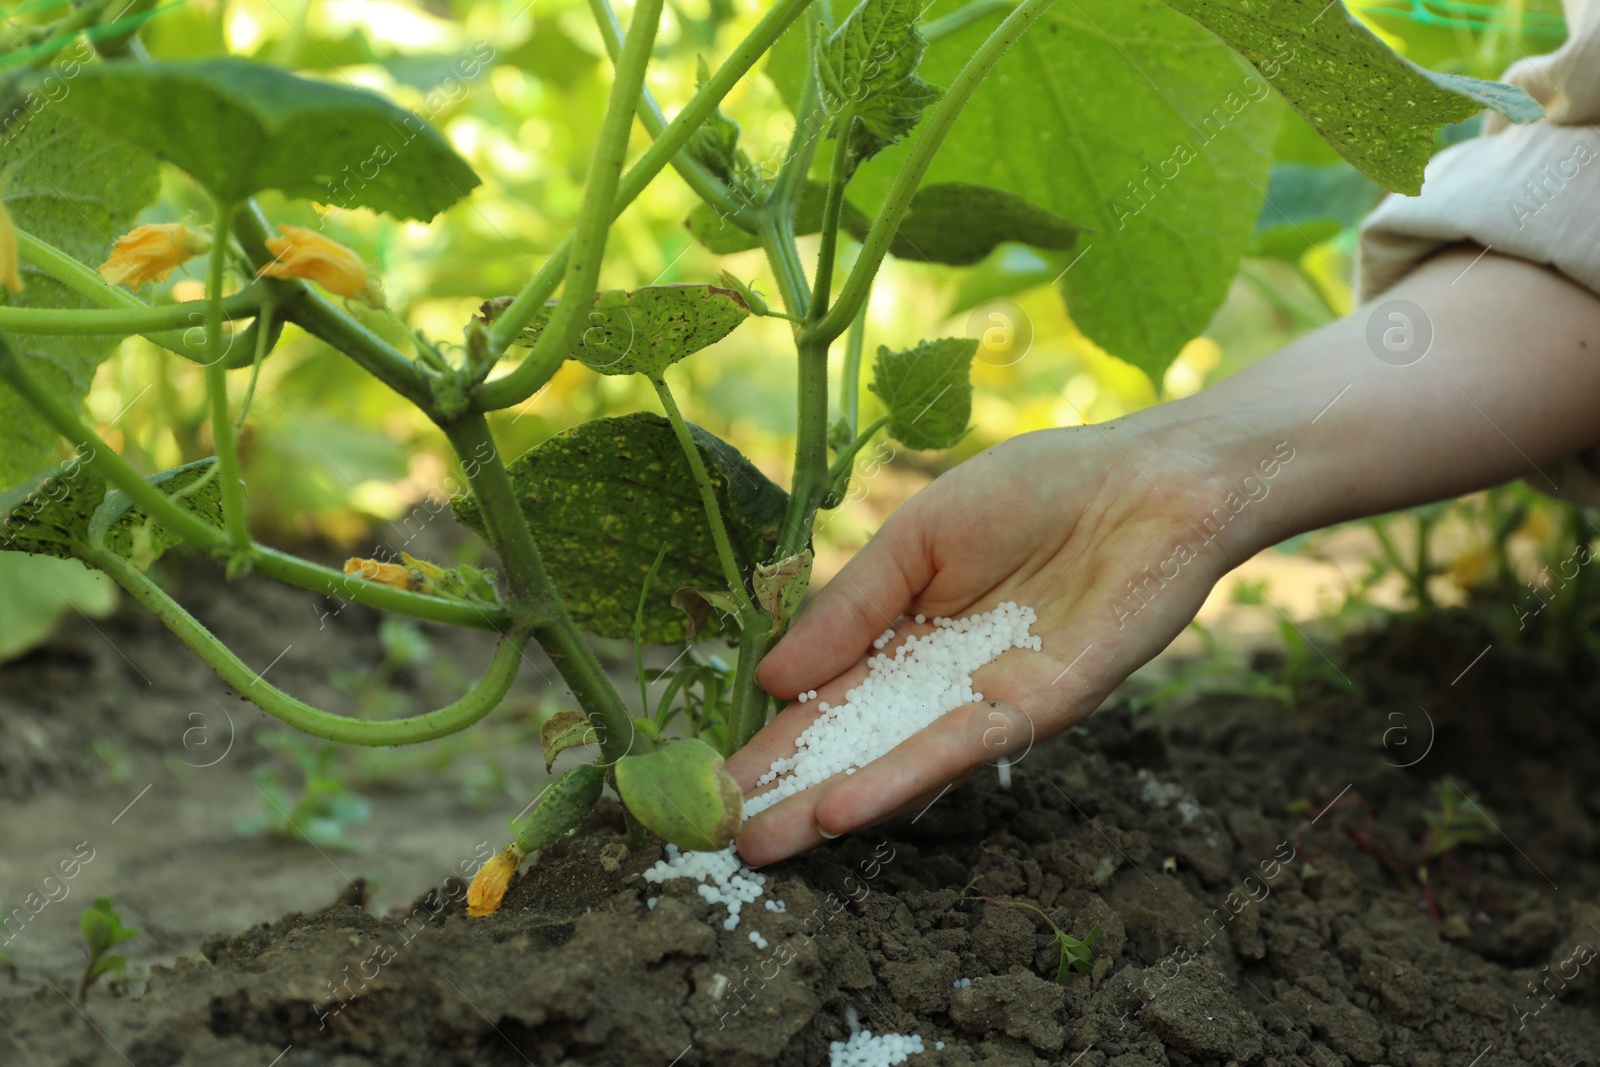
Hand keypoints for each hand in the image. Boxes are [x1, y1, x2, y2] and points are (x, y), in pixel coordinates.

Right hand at [729, 420, 1260, 863]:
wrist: (1145, 479)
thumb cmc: (1035, 490)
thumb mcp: (917, 537)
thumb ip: (851, 605)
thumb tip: (770, 677)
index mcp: (909, 640)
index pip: (829, 700)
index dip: (774, 737)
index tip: (713, 778)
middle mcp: (946, 685)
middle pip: (857, 746)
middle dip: (790, 791)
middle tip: (718, 837)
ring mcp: (993, 703)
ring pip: (900, 763)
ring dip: (832, 804)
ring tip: (762, 842)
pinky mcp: (1044, 709)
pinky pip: (964, 748)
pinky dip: (902, 778)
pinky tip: (844, 808)